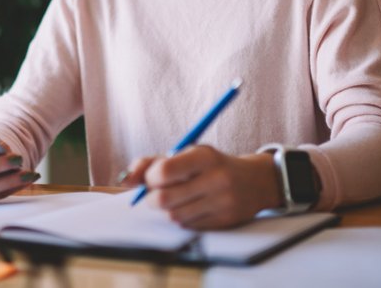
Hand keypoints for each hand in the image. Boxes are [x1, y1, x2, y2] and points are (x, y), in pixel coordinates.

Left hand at [119, 145, 280, 228]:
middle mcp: (215, 179)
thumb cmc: (210, 165)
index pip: (163, 172)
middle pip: (163, 199)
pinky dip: (182, 219)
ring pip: (173, 216)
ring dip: (167, 210)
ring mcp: (222, 202)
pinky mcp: (225, 221)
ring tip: (175, 199)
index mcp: (204, 156)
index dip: (149, 178)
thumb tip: (125, 179)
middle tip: (155, 193)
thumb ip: (150, 163)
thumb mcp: (185, 154)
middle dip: (151, 198)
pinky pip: (188, 226)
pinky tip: (191, 207)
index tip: (151, 178)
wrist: (255, 181)